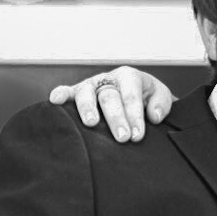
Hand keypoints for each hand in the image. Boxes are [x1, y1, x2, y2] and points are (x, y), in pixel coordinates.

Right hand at [49, 66, 174, 141]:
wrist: (137, 98)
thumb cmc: (147, 98)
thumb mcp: (160, 96)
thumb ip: (161, 103)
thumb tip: (153, 115)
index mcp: (129, 77)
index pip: (131, 95)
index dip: (134, 115)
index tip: (137, 135)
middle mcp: (108, 80)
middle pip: (109, 97)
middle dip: (116, 118)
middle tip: (123, 138)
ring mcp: (92, 86)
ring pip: (87, 94)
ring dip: (88, 108)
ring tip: (92, 123)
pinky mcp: (78, 94)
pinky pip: (68, 92)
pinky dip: (60, 95)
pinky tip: (54, 101)